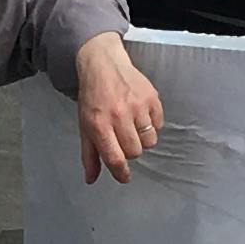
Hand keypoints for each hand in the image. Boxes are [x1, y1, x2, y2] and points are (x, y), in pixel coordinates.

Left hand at [72, 29, 163, 184]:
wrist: (103, 64)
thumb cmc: (93, 97)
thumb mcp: (85, 125)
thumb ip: (89, 154)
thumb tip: (91, 179)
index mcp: (99, 125)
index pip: (115, 158)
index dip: (121, 173)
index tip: (125, 177)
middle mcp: (119, 116)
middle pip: (135, 152)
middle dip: (130, 150)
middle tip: (123, 138)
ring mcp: (137, 105)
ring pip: (150, 140)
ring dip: (143, 138)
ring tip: (133, 125)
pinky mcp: (152, 97)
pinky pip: (159, 124)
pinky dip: (152, 124)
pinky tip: (141, 114)